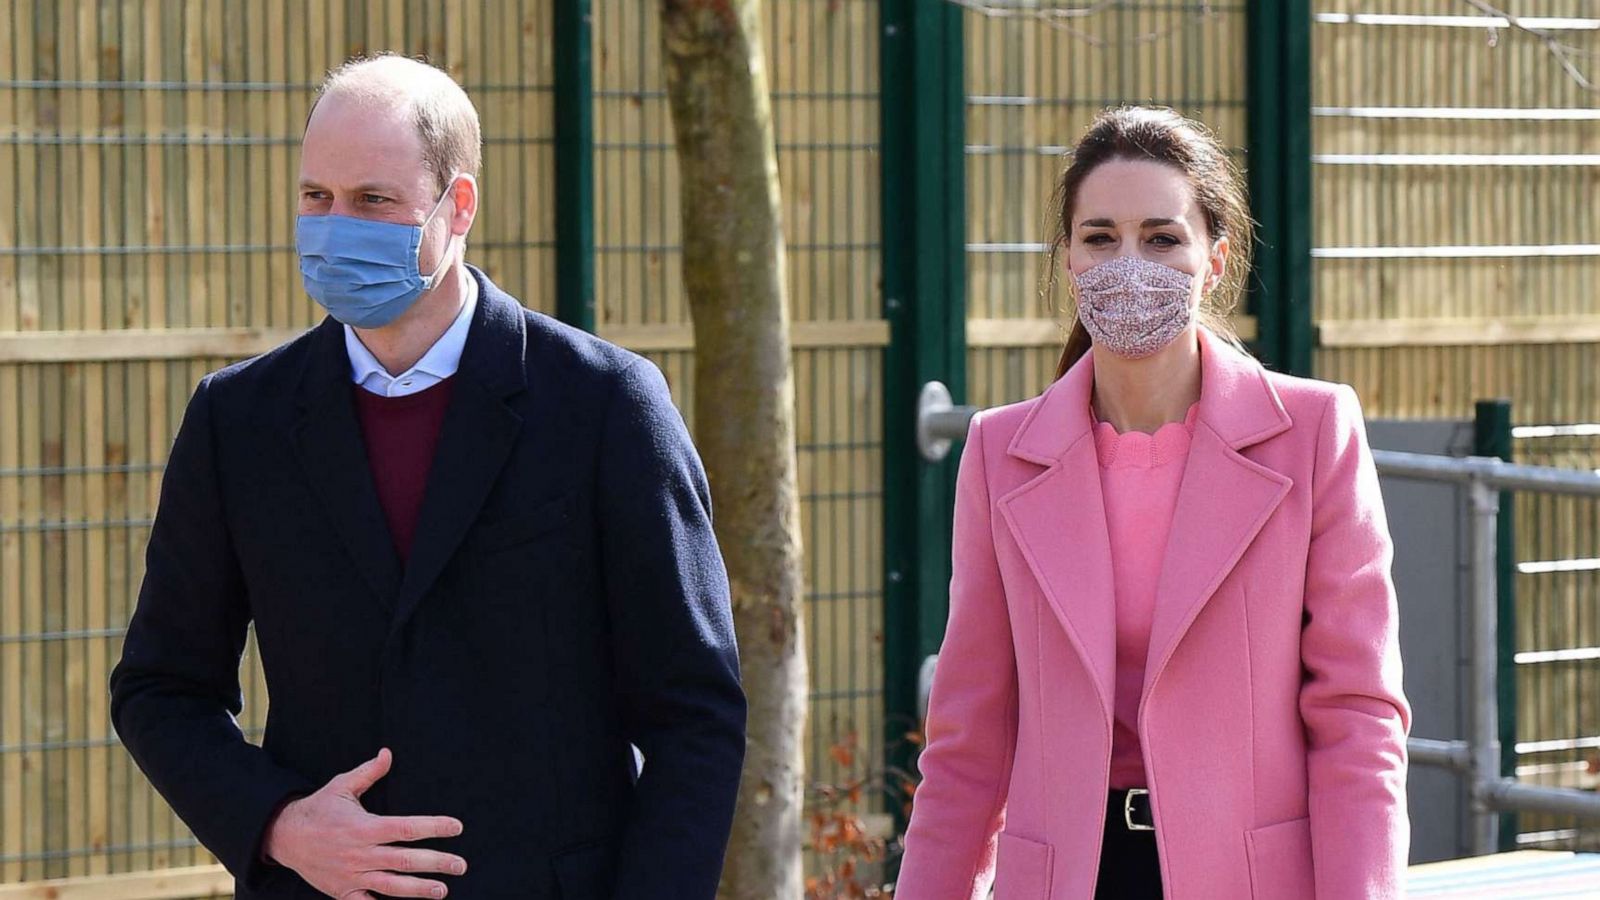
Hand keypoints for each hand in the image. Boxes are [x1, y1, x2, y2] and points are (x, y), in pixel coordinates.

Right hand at [261, 748, 466, 898]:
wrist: (284, 836)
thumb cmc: (318, 808)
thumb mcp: (341, 786)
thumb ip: (368, 772)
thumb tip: (388, 753)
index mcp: (364, 827)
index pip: (406, 828)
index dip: (433, 827)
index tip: (456, 827)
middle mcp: (360, 853)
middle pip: (405, 860)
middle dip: (436, 863)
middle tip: (461, 865)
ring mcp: (352, 874)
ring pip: (391, 885)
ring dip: (418, 889)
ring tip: (443, 890)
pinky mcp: (343, 891)